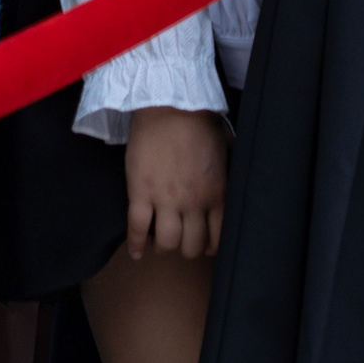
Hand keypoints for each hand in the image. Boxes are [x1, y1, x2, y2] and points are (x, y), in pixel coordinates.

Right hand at [122, 107, 227, 259]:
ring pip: (166, 243)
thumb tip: (227, 189)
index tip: (205, 245)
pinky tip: (136, 253)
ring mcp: (166, 200)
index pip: (218, 235)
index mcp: (217, 192)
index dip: (211, 246)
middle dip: (187, 249)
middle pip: (191, 246)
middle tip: (182, 242)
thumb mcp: (225, 154)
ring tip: (161, 243)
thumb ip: (224, 177)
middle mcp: (193, 202)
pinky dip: (136, 246)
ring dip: (164, 247)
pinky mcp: (140, 195)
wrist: (171, 109)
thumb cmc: (200, 125)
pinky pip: (137, 230)